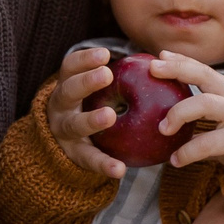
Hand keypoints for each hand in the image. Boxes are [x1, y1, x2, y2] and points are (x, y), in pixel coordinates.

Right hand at [44, 47, 125, 179]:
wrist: (64, 141)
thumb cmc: (90, 105)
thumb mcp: (94, 90)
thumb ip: (117, 78)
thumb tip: (162, 59)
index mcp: (68, 85)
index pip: (70, 67)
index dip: (85, 60)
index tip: (105, 54)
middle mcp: (62, 106)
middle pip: (69, 91)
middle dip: (86, 82)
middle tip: (106, 74)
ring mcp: (65, 132)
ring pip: (75, 125)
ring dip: (92, 120)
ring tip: (109, 116)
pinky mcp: (75, 155)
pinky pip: (89, 159)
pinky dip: (104, 164)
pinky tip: (120, 169)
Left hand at [149, 53, 223, 171]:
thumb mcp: (223, 124)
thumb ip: (201, 117)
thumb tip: (162, 115)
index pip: (205, 71)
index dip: (182, 61)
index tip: (160, 55)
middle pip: (206, 76)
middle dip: (178, 69)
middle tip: (154, 70)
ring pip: (205, 103)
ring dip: (178, 112)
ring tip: (162, 129)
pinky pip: (207, 143)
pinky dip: (187, 152)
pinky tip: (175, 159)